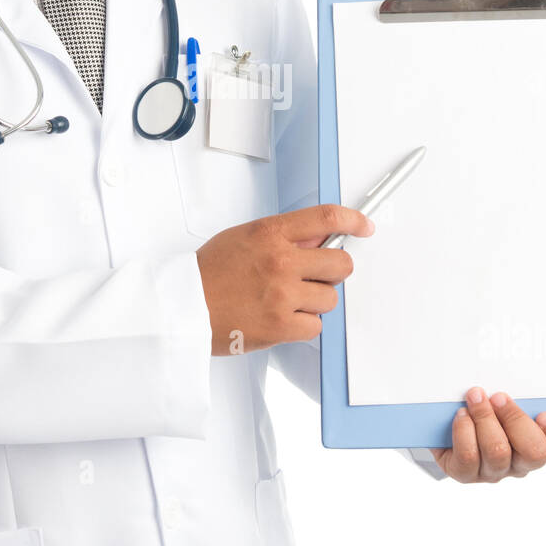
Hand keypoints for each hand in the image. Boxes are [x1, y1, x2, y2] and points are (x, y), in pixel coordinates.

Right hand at [195, 204, 372, 355]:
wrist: (182, 306)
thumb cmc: (208, 273)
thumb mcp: (244, 237)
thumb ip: (282, 236)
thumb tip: (318, 239)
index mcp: (270, 233)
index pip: (325, 219)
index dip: (352, 221)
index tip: (363, 227)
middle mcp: (280, 261)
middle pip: (340, 264)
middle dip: (334, 271)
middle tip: (317, 276)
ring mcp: (282, 295)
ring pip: (330, 298)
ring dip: (315, 301)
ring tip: (287, 301)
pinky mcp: (280, 326)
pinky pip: (315, 326)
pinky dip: (303, 325)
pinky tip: (282, 318)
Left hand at [431, 387, 545, 482]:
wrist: (443, 418)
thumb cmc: (486, 402)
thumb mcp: (509, 395)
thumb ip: (525, 392)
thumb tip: (525, 368)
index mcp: (544, 445)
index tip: (545, 414)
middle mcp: (522, 463)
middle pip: (536, 452)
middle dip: (517, 419)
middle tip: (500, 397)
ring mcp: (495, 471)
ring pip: (499, 451)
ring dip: (485, 417)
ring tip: (475, 397)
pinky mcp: (466, 474)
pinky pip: (469, 456)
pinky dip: (464, 429)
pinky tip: (461, 414)